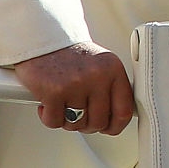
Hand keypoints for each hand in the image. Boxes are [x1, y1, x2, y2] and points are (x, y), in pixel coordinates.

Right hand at [13, 42, 133, 134]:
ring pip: (76, 124)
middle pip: (98, 122)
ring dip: (67, 120)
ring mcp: (76, 84)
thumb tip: (118, 117)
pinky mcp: (54, 92)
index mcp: (114, 69)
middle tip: (78, 114)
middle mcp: (98, 76)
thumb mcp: (101, 65)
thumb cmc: (72, 55)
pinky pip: (55, 121)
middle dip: (87, 124)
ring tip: (63, 103)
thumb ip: (110, 88)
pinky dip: (49, 117)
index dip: (116, 126)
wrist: (44, 39)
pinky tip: (48, 102)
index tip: (109, 128)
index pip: (124, 110)